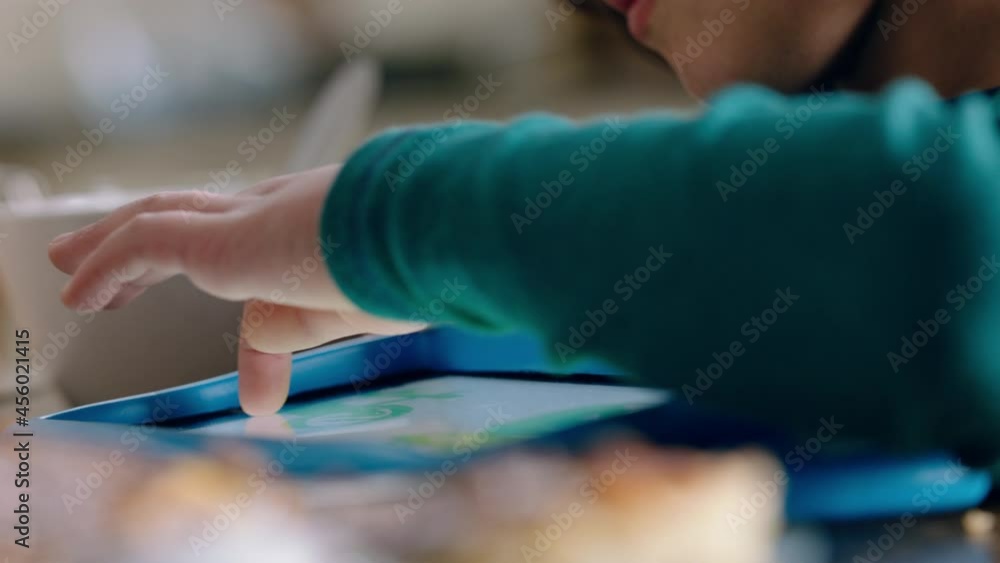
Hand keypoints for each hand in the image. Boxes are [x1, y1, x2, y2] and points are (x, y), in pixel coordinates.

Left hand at [49, 165, 421, 414]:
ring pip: (158, 218)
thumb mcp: (345, 318)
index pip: (255, 249)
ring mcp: (247, 218)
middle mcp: (275, 212)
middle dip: (139, 240)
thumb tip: (254, 397)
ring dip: (109, 244)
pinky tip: (85, 290)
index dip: (235, 294)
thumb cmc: (412, 273)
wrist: (425, 233)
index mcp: (314, 230)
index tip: (250, 373)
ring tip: (72, 267)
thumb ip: (291, 343)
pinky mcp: (223, 237)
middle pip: (189, 217)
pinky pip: (146, 241)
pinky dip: (109, 264)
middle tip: (100, 265)